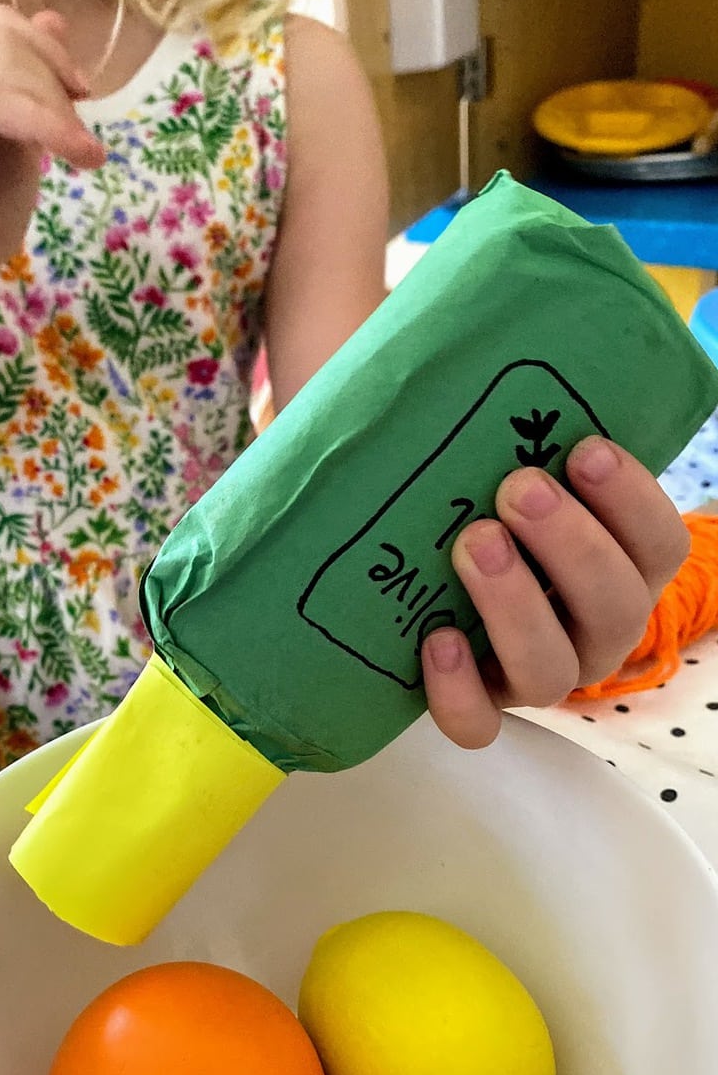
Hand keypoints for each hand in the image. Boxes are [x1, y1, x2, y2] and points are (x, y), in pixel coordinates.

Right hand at [0, 6, 104, 307]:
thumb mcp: (17, 140)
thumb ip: (30, 84)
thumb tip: (52, 18)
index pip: (2, 29)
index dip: (50, 55)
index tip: (85, 96)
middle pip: (6, 39)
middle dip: (56, 88)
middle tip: (82, 145)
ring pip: (5, 65)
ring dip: (54, 112)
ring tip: (80, 157)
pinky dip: (45, 125)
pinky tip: (77, 157)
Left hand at [420, 436, 689, 747]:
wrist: (415, 575)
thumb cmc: (473, 500)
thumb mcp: (499, 459)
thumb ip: (512, 424)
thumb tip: (472, 350)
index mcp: (621, 565)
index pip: (659, 542)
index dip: (632, 499)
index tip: (584, 448)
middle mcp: (595, 627)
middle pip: (615, 606)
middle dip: (571, 545)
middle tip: (517, 489)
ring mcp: (538, 673)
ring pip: (552, 670)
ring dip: (517, 606)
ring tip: (472, 544)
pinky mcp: (482, 705)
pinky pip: (481, 724)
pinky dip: (459, 690)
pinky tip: (435, 639)